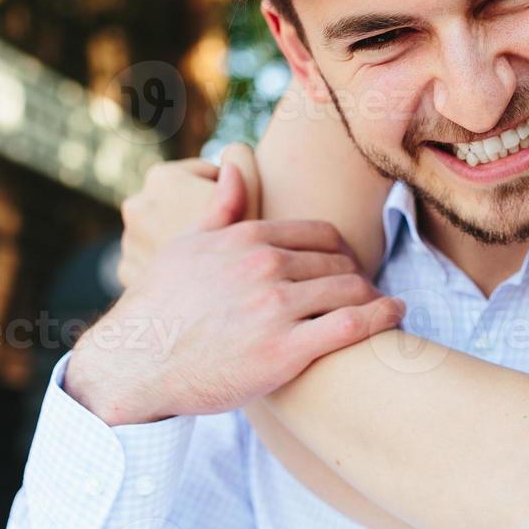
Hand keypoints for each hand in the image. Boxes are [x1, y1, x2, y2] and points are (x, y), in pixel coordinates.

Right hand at [67, 153, 403, 425]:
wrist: (134, 364)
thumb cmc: (159, 306)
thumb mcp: (185, 245)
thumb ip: (220, 206)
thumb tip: (234, 163)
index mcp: (246, 237)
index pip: (320, 234)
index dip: (342, 251)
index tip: (350, 266)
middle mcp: (264, 266)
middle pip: (340, 262)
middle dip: (360, 276)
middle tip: (369, 291)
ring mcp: (276, 308)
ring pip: (351, 290)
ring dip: (375, 297)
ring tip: (385, 306)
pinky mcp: (285, 351)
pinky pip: (351, 326)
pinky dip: (381, 318)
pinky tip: (394, 316)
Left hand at [117, 144, 258, 287]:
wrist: (226, 306)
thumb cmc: (245, 246)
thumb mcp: (255, 190)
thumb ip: (242, 158)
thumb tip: (231, 152)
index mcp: (162, 177)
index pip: (205, 177)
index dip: (234, 197)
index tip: (245, 219)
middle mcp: (137, 206)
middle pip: (182, 204)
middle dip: (203, 217)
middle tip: (233, 242)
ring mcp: (128, 241)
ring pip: (167, 233)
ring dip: (186, 243)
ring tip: (217, 264)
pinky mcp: (127, 273)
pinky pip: (155, 263)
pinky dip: (172, 270)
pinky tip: (198, 281)